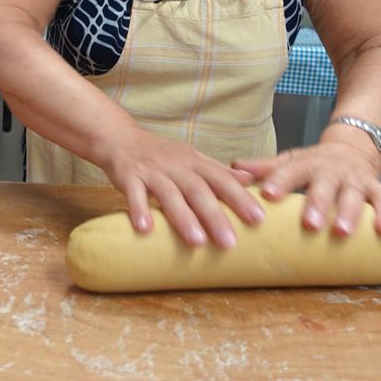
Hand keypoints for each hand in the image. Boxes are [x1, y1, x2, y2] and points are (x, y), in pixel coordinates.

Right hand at [98, 130, 264, 248]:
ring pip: (169, 194)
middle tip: (230, 242)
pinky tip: (145, 230)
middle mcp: (175, 166)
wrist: (121, 138)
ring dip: (183, 217)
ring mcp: (151, 171)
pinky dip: (139, 210)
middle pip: (198, 190)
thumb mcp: (191, 157)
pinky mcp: (128, 176)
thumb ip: (217, 170)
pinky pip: (133, 194)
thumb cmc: (160, 154)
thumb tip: (249, 180)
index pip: (221, 179)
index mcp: (194, 162)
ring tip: (196, 242)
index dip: (240, 197)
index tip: (259, 218)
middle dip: (215, 216)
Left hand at [232, 143, 380, 236]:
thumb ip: (264, 168)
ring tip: (342, 231)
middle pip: (325, 185)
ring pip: (355, 194)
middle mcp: (331, 170)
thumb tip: (234, 168)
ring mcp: (355, 179)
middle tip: (310, 223)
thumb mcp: (288, 162)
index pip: (290, 170)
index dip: (280, 181)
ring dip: (350, 213)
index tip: (269, 196)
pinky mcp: (376, 188)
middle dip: (317, 203)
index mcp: (306, 163)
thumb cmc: (312, 164)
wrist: (350, 149)